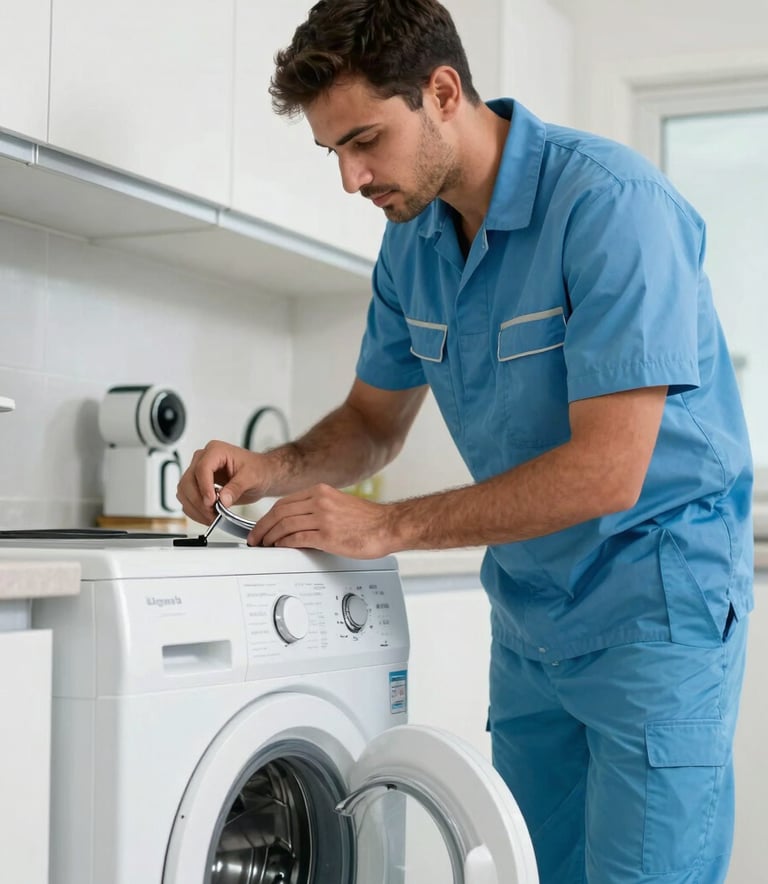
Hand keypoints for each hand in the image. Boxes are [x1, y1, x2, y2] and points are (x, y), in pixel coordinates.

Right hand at [176, 439, 267, 524]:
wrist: (260, 474)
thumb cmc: (257, 469)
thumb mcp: (251, 477)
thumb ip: (237, 488)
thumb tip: (223, 500)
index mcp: (216, 451)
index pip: (202, 468)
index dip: (204, 487)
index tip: (211, 502)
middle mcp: (203, 459)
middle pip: (188, 481)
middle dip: (199, 502)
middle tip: (213, 514)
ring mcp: (198, 472)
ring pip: (184, 492)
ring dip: (195, 508)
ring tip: (212, 517)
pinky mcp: (197, 485)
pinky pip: (187, 499)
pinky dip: (195, 511)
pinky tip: (208, 516)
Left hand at [249, 484, 395, 558]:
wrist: (389, 525)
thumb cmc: (369, 520)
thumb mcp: (340, 504)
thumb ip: (319, 509)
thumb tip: (300, 523)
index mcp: (321, 491)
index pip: (284, 502)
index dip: (268, 516)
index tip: (262, 526)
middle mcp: (319, 501)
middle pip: (279, 512)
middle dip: (262, 527)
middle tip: (255, 539)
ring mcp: (323, 517)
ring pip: (284, 525)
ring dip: (270, 537)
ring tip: (264, 547)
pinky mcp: (327, 535)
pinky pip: (297, 538)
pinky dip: (284, 544)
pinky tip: (280, 548)